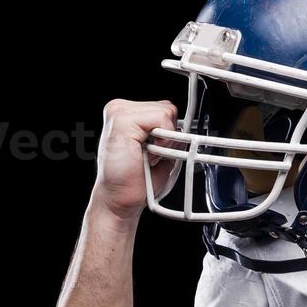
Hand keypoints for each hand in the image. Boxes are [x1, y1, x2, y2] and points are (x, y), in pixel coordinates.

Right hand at [90, 98, 183, 221]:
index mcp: (127, 113)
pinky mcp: (121, 120)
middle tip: (151, 156)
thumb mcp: (159, 151)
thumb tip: (187, 127)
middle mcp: (120, 108)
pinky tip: (148, 154)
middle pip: (167, 108)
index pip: (164, 108)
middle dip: (168, 136)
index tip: (156, 152)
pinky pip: (161, 118)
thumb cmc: (138, 179)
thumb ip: (168, 134)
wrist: (121, 199)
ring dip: (164, 140)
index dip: (169, 132)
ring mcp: (118, 111)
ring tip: (148, 156)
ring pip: (166, 112)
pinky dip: (162, 140)